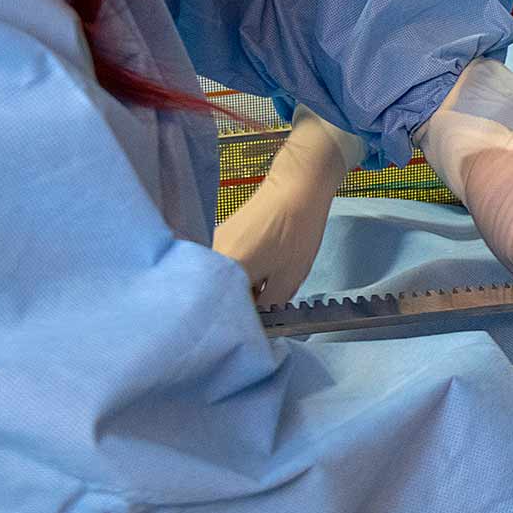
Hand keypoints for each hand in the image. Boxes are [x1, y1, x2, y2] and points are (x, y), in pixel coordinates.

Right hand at [213, 110, 355, 306]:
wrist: (299, 184)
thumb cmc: (296, 232)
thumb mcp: (289, 278)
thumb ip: (269, 307)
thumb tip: (258, 324)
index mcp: (226, 270)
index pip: (226, 308)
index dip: (243, 321)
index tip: (259, 328)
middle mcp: (213, 256)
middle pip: (223, 292)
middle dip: (244, 304)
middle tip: (269, 308)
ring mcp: (217, 241)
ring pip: (228, 277)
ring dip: (246, 287)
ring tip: (271, 286)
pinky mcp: (225, 232)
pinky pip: (231, 262)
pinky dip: (245, 271)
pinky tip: (267, 268)